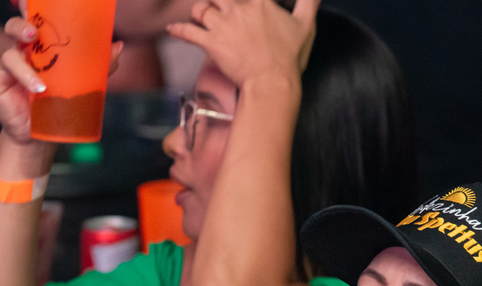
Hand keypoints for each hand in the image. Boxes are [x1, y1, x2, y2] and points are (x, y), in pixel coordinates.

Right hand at [0, 18, 122, 146]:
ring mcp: (6, 67)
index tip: (30, 0)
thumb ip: (98, 66)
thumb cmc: (58, 102)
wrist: (42, 132)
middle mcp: (21, 51)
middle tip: (32, 33)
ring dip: (21, 69)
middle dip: (21, 27)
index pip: (33, 19)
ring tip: (39, 86)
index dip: (29, 7)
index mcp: (39, 46)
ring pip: (8, 56)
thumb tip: (117, 46)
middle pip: (14, 28)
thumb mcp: (81, 84)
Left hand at [167, 0, 319, 86]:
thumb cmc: (289, 58)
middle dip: (216, 2)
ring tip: (200, 18)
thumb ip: (309, 3)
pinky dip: (178, 30)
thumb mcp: (305, 26)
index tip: (239, 4)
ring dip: (199, 13)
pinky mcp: (211, 43)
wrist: (272, 83)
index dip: (240, 0)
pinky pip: (188, 31)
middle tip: (218, 9)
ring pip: (201, 9)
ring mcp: (223, 25)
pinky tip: (172, 30)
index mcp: (260, 3)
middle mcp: (239, 9)